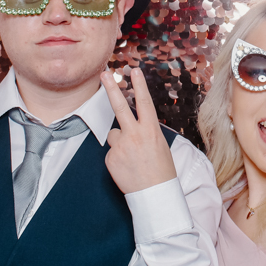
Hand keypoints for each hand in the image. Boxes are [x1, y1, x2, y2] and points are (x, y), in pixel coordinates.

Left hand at [100, 67, 177, 194]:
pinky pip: (111, 151)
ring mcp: (121, 146)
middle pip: (119, 106)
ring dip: (120, 142)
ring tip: (132, 158)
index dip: (139, 85)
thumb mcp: (160, 145)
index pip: (144, 102)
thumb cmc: (161, 170)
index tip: (135, 71)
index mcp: (151, 130)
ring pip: (114, 134)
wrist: (155, 194)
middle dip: (111, 88)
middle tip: (104, 74)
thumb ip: (145, 132)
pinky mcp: (110, 158)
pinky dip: (117, 158)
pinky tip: (127, 167)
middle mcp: (135, 134)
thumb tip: (131, 126)